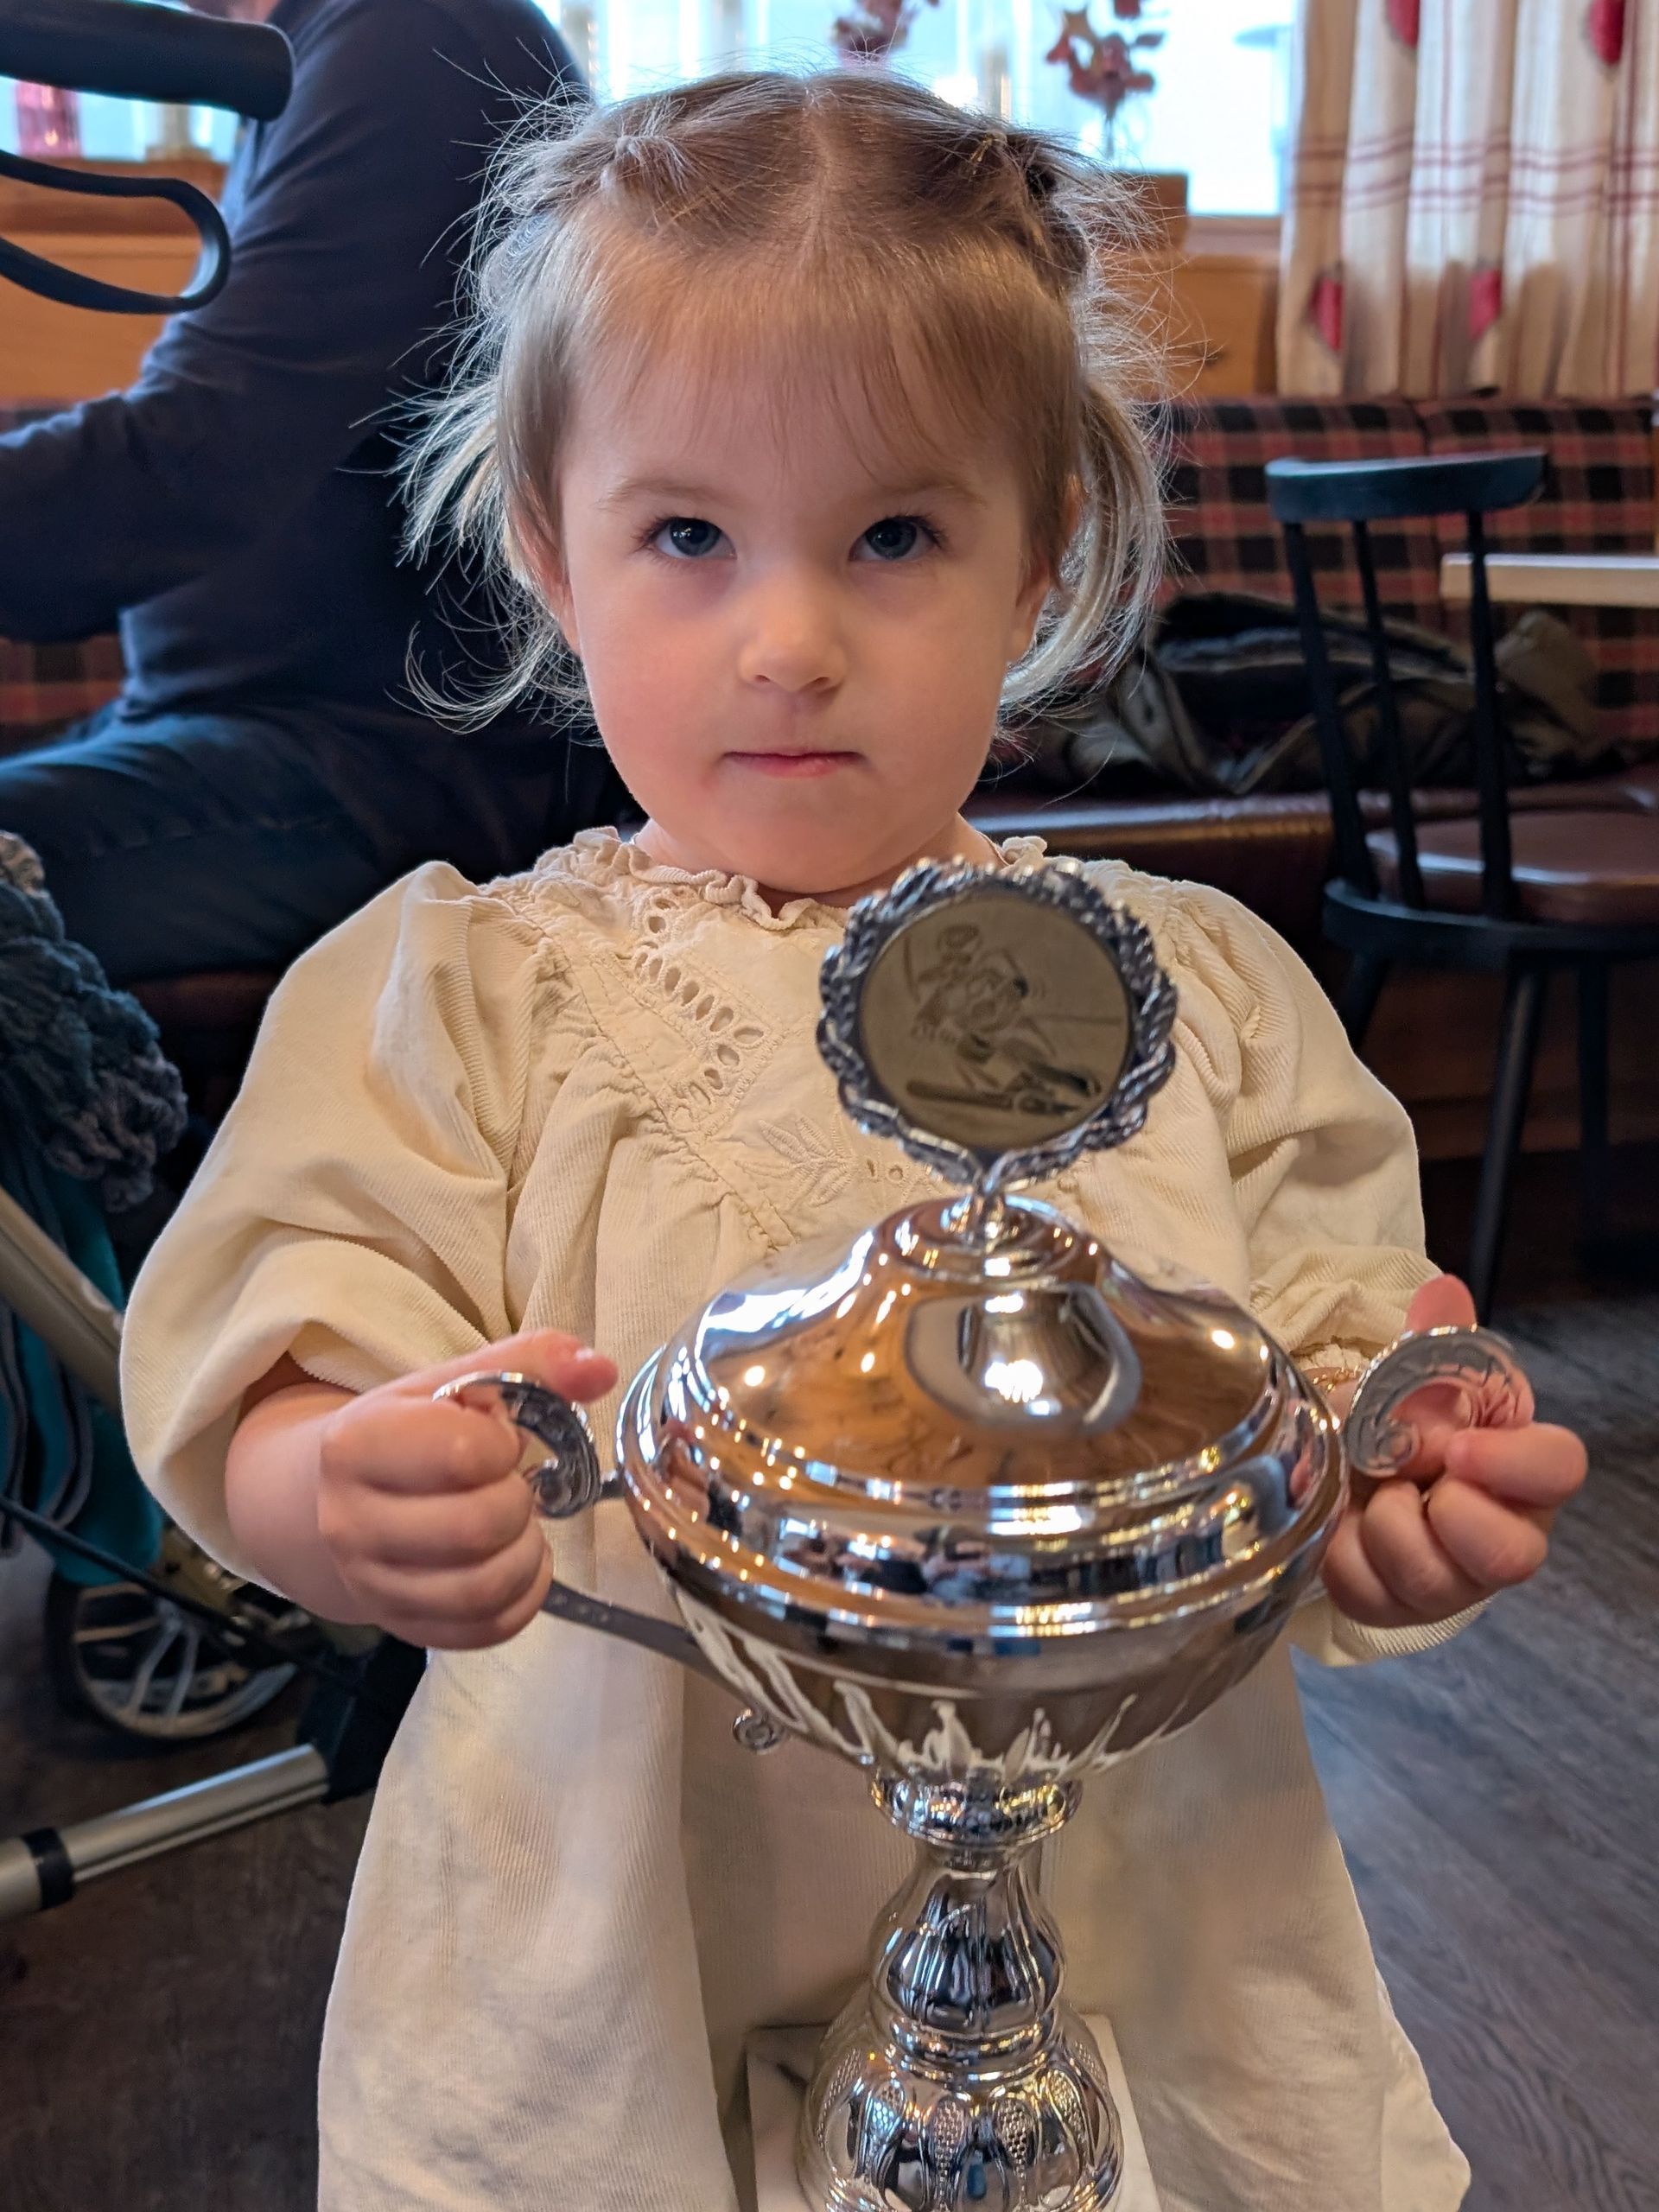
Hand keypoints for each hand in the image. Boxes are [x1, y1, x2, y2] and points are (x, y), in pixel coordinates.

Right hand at [315, 1330, 616, 1649]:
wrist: (346, 1496)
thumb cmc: (409, 1433)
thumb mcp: (454, 1384)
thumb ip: (530, 1364)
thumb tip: (600, 1371)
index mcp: (357, 1446)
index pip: (461, 1454)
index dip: (503, 1444)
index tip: (498, 1438)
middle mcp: (349, 1523)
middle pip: (475, 1529)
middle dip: (519, 1502)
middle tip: (514, 1485)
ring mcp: (371, 1584)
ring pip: (481, 1590)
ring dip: (526, 1554)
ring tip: (520, 1525)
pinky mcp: (402, 1626)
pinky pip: (486, 1629)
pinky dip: (524, 1596)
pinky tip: (519, 1562)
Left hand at [1319, 1275, 1586, 1630]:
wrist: (1342, 1471)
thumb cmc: (1396, 1424)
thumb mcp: (1409, 1382)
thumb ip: (1433, 1346)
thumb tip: (1444, 1294)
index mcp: (1521, 1466)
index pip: (1560, 1469)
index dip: (1514, 1465)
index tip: (1458, 1448)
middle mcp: (1505, 1532)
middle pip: (1512, 1558)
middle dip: (1447, 1515)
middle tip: (1404, 1479)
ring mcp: (1455, 1580)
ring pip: (1433, 1581)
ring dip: (1386, 1527)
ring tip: (1372, 1495)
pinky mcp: (1398, 1607)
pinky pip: (1371, 1595)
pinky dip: (1342, 1553)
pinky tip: (1343, 1526)